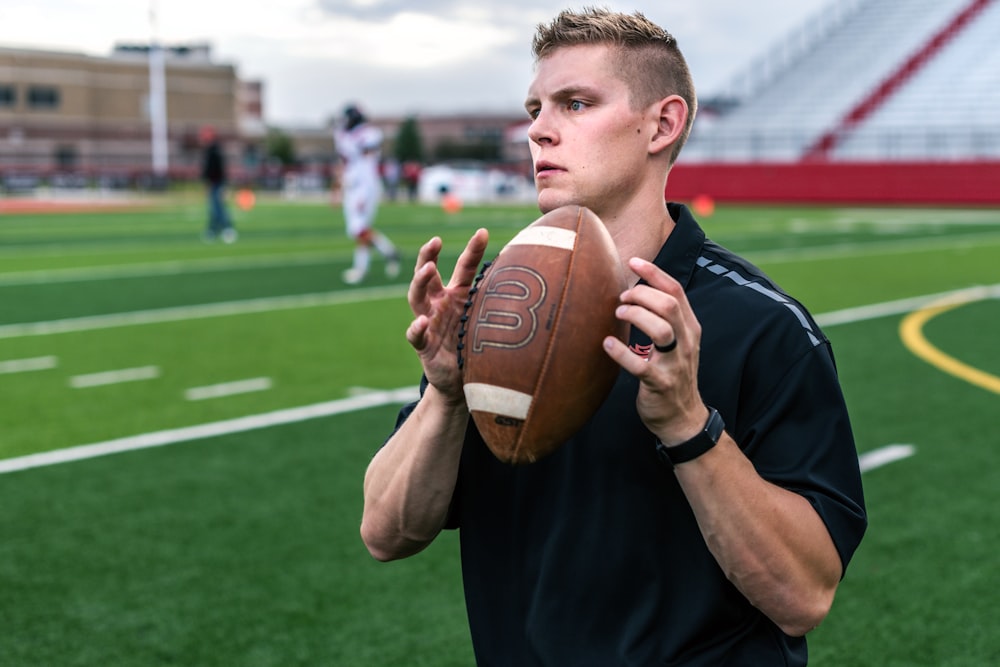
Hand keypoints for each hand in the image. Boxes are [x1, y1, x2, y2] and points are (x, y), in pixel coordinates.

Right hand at [406, 229, 489, 403]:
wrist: (461, 383)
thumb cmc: (476, 346)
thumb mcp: (490, 321)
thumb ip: (505, 304)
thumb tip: (543, 283)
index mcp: (457, 294)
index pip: (463, 267)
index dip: (472, 250)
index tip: (482, 232)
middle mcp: (439, 304)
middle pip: (428, 274)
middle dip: (428, 255)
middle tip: (435, 240)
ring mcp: (429, 322)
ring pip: (416, 297)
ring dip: (420, 281)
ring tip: (428, 268)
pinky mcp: (423, 345)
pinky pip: (416, 334)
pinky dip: (417, 328)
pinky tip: (422, 322)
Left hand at [602, 257, 707, 443]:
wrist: (683, 418)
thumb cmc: (671, 374)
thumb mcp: (676, 343)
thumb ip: (663, 318)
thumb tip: (633, 290)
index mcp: (690, 328)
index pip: (676, 291)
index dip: (654, 274)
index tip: (632, 262)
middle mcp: (686, 342)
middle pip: (669, 305)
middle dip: (642, 295)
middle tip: (621, 299)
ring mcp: (675, 364)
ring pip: (662, 330)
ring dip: (636, 317)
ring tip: (617, 315)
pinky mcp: (661, 384)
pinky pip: (641, 367)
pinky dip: (622, 354)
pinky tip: (607, 345)